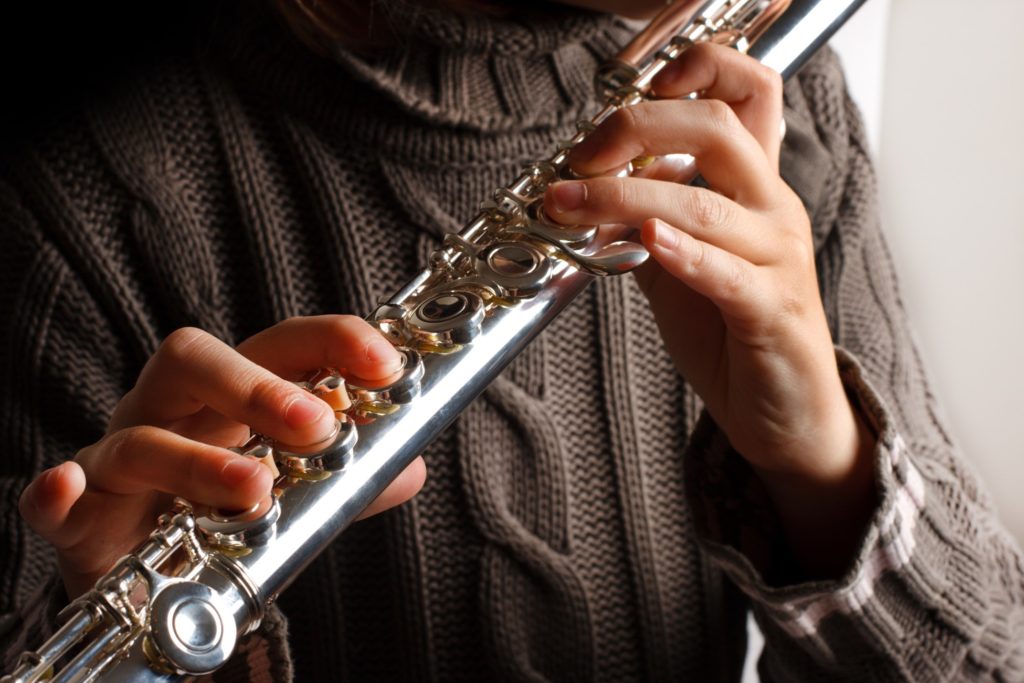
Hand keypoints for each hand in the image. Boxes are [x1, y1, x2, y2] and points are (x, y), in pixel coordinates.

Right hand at [19, 316, 426, 597]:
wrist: (147, 570)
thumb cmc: (221, 508)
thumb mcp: (295, 491)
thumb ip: (352, 481)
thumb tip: (411, 468)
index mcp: (232, 394)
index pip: (280, 344)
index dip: (332, 342)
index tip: (385, 364)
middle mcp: (174, 410)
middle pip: (197, 360)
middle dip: (258, 387)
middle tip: (317, 427)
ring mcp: (121, 455)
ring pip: (144, 436)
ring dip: (198, 460)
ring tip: (252, 492)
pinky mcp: (79, 512)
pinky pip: (56, 493)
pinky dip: (57, 491)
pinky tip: (70, 489)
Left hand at [545, 43, 873, 574]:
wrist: (786, 416)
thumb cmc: (733, 336)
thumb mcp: (676, 266)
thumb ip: (643, 221)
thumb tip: (584, 190)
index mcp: (756, 188)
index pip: (749, 92)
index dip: (695, 70)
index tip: (623, 93)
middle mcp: (775, 210)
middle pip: (719, 128)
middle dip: (636, 127)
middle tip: (577, 158)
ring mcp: (779, 259)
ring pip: (705, 203)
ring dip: (624, 196)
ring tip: (569, 202)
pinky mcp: (772, 313)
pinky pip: (728, 274)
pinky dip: (684, 253)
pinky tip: (646, 239)